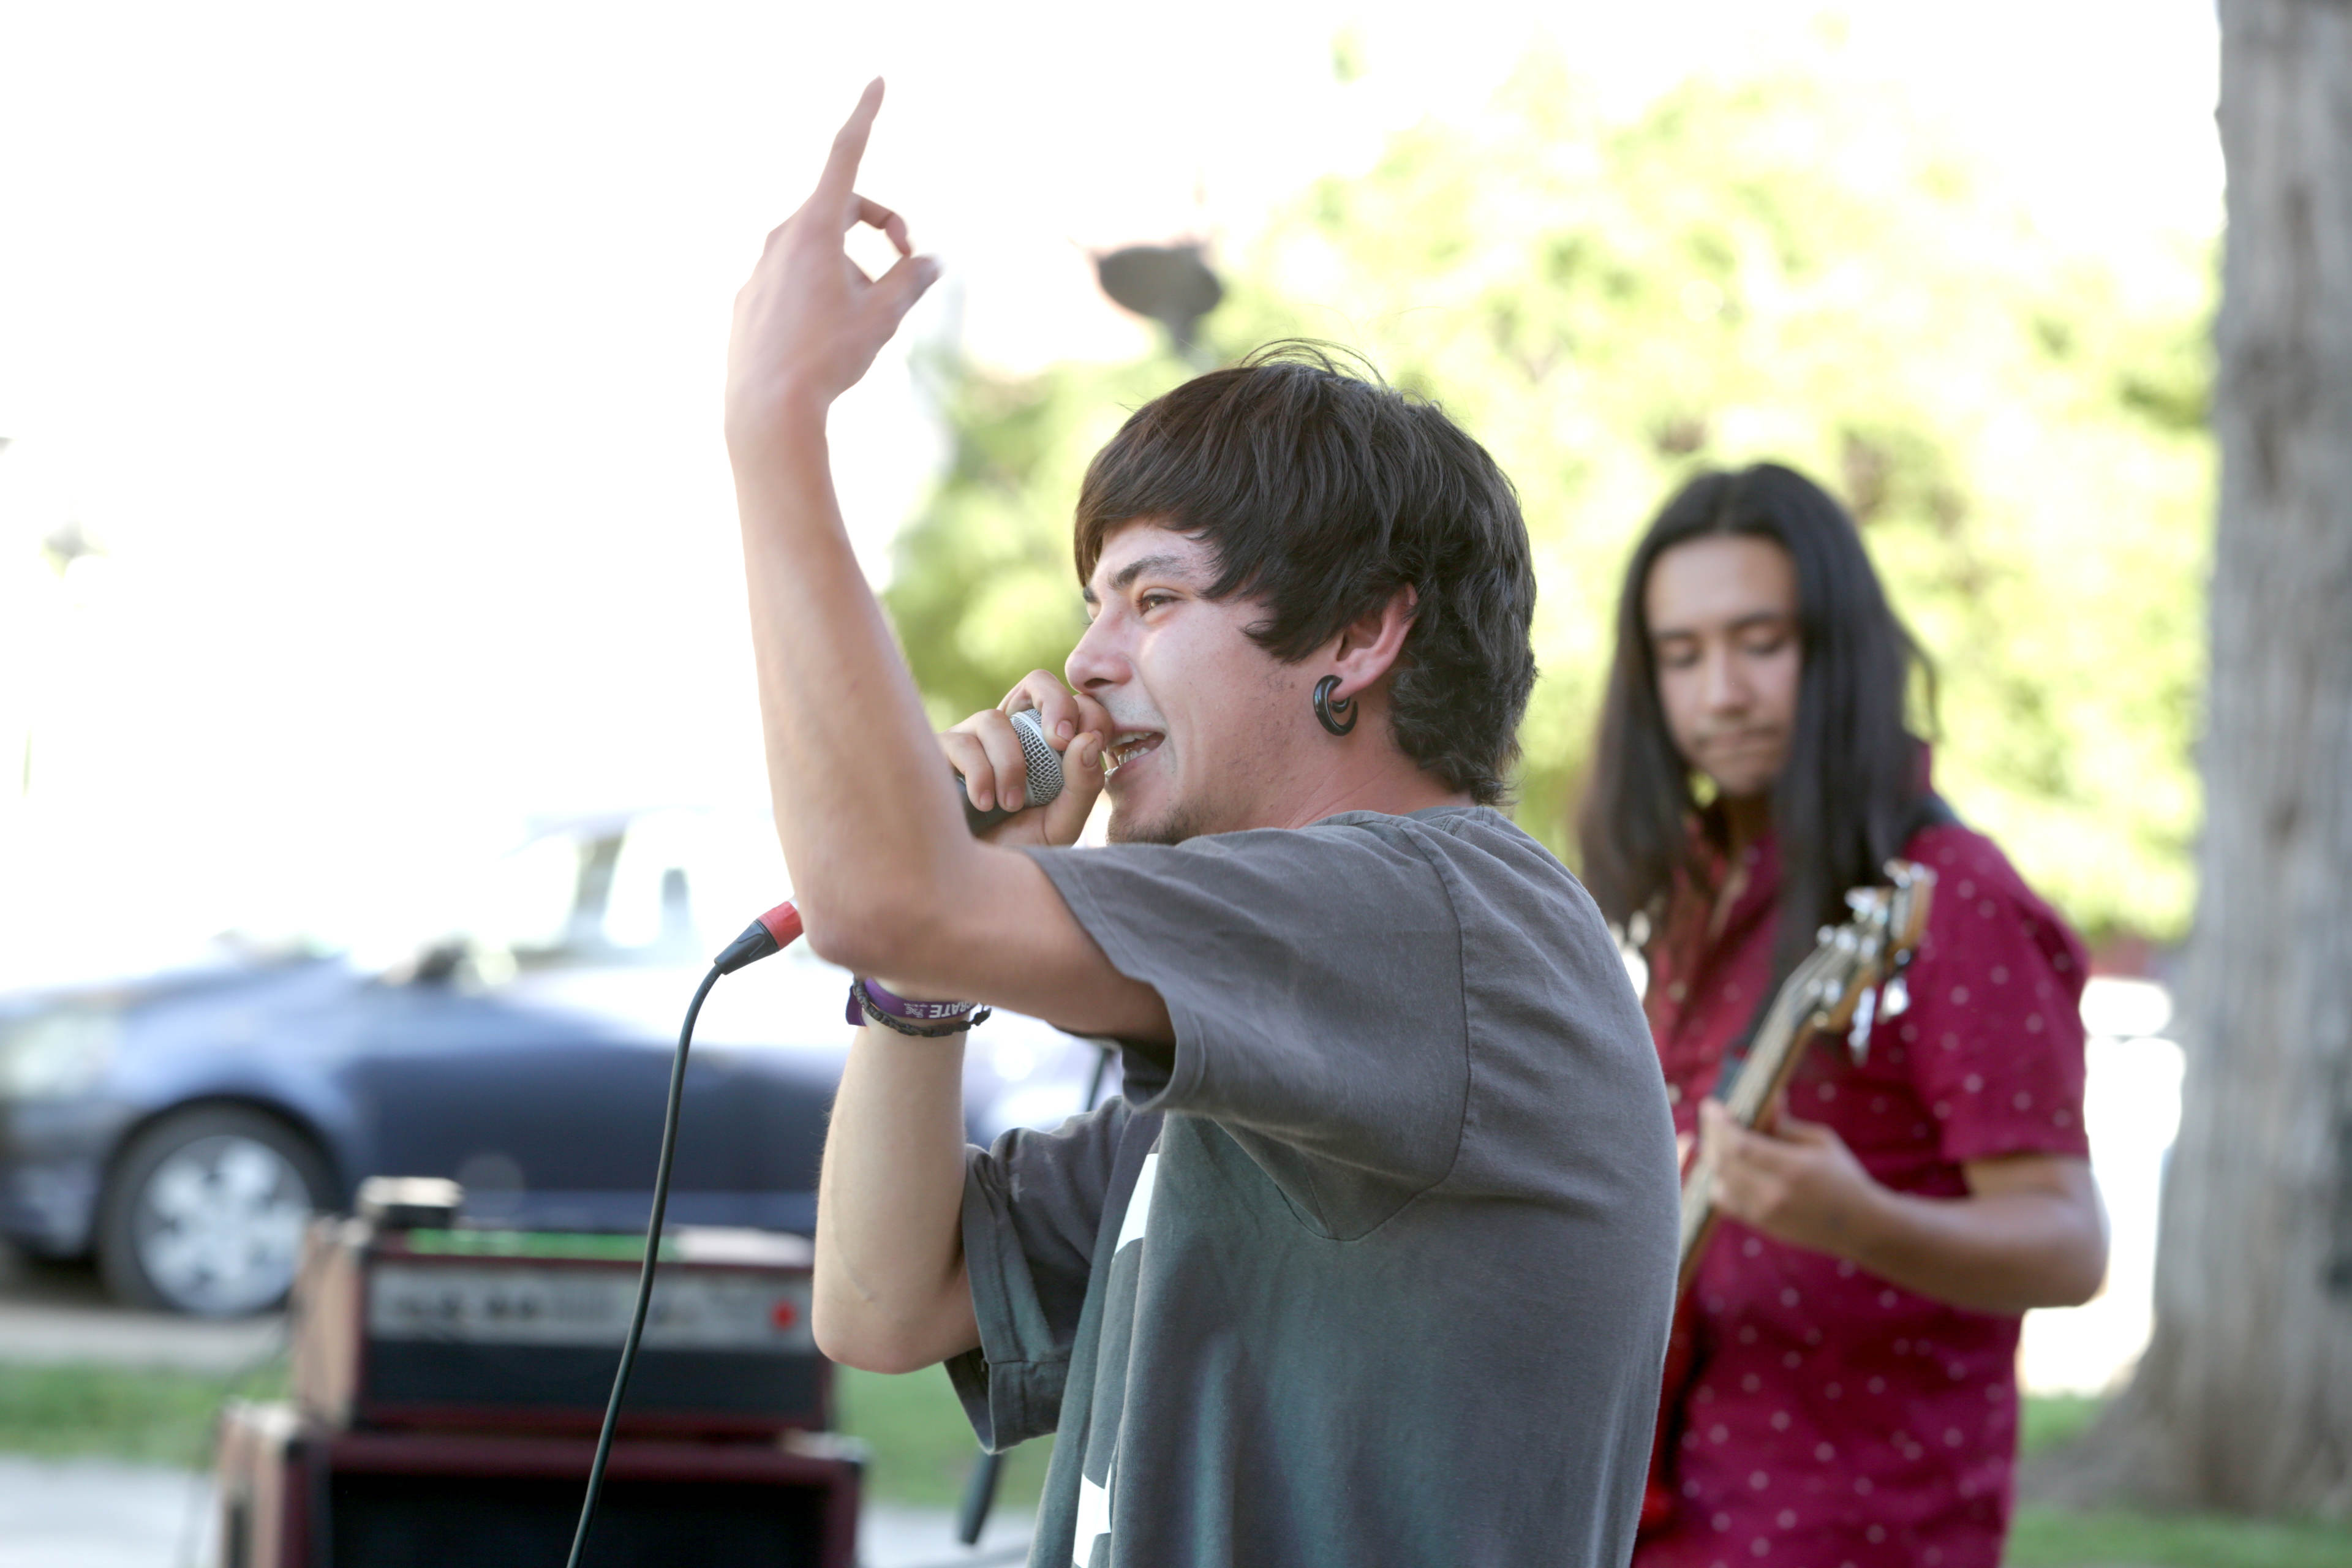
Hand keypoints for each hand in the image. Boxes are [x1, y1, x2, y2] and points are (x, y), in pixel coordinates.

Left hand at [725, 79, 938, 452]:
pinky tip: (830, 343)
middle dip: (882, 228)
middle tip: (908, 264)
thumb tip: (930, 261)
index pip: (846, 156)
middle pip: (843, 210)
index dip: (865, 116)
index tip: (878, 81)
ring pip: (820, 252)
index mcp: (814, 229)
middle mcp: (780, 239)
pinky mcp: (749, 300)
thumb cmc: (827, 359)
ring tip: (867, 323)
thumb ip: (912, 280)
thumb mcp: (885, 317)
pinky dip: (824, 295)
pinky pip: (795, 282)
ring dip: (854, 271)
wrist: (767, 411)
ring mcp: (760, 269)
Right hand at [938, 671, 1112, 848]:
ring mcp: (974, 737)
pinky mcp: (939, 750)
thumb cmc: (1020, 846)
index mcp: (1048, 743)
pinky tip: (983, 804)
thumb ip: (1083, 784)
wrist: (975, 878)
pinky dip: (979, 774)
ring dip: (1010, 763)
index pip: (1076, 704)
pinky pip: (962, 743)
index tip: (1091, 742)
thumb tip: (1086, 739)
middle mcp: (1012, 731)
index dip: (1088, 713)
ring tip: (1010, 804)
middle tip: (1060, 741)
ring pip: (995, 718)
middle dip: (1055, 703)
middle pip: (1037, 682)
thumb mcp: (1063, 822)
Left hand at [1700, 1096, 1884, 1259]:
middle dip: (1712, 1135)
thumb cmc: (1843, 1176)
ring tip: (1719, 1137)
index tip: (1711, 1104)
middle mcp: (1773, 1194)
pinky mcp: (1760, 1225)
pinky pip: (1724, 1201)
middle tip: (1713, 1118)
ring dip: (1713, 1156)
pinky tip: (1726, 1164)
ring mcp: (1764, 1214)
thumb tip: (1765, 1097)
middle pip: (1722, 1162)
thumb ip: (1786, 1123)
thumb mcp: (1820, 1141)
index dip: (1719, 1124)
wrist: (1859, 1225)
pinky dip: (1719, 1179)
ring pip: (1718, 1181)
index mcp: (1792, 1169)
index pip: (1739, 1145)